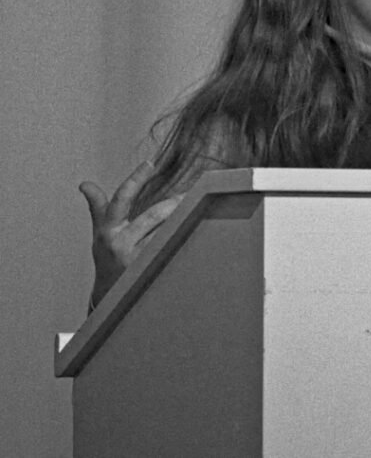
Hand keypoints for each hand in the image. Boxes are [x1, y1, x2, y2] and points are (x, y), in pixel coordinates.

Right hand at [79, 161, 184, 307]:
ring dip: (182, 221)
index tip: (150, 163)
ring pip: (165, 232)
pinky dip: (183, 239)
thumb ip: (98, 206)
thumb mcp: (100, 232)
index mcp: (108, 229)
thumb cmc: (107, 257)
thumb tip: (85, 184)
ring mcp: (135, 258)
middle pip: (152, 215)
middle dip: (173, 204)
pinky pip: (170, 249)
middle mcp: (120, 242)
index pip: (122, 198)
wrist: (110, 295)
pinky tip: (196, 233)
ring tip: (197, 209)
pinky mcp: (149, 270)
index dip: (135, 179)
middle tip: (191, 193)